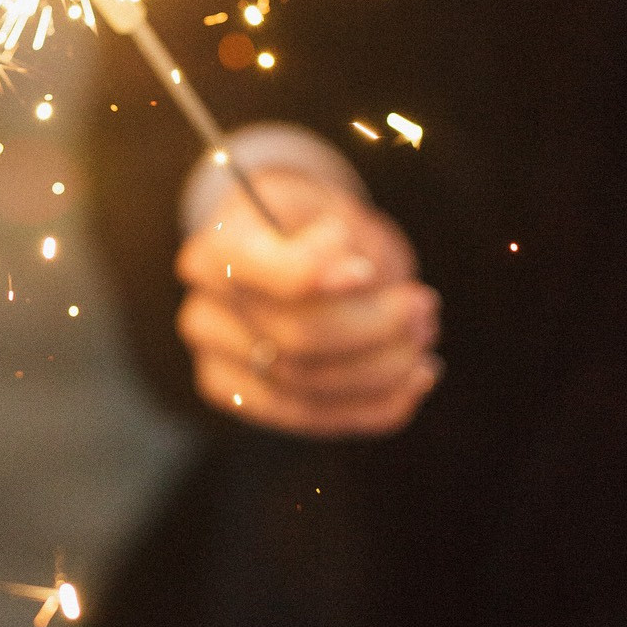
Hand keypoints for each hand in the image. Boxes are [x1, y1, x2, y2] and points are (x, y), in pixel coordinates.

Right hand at [175, 168, 441, 436]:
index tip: (366, 272)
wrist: (279, 252)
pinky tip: (414, 382)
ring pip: (308, 386)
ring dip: (383, 369)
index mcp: (213, 253)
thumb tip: (352, 277)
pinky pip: (313, 418)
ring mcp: (219, 364)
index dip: (313, 277)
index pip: (258, 275)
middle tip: (424, 307)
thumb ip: (331, 239)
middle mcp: (203, 313)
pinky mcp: (246, 400)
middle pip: (294, 337)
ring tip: (423, 340)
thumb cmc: (305, 226)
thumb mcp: (316, 209)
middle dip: (373, 327)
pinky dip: (375, 407)